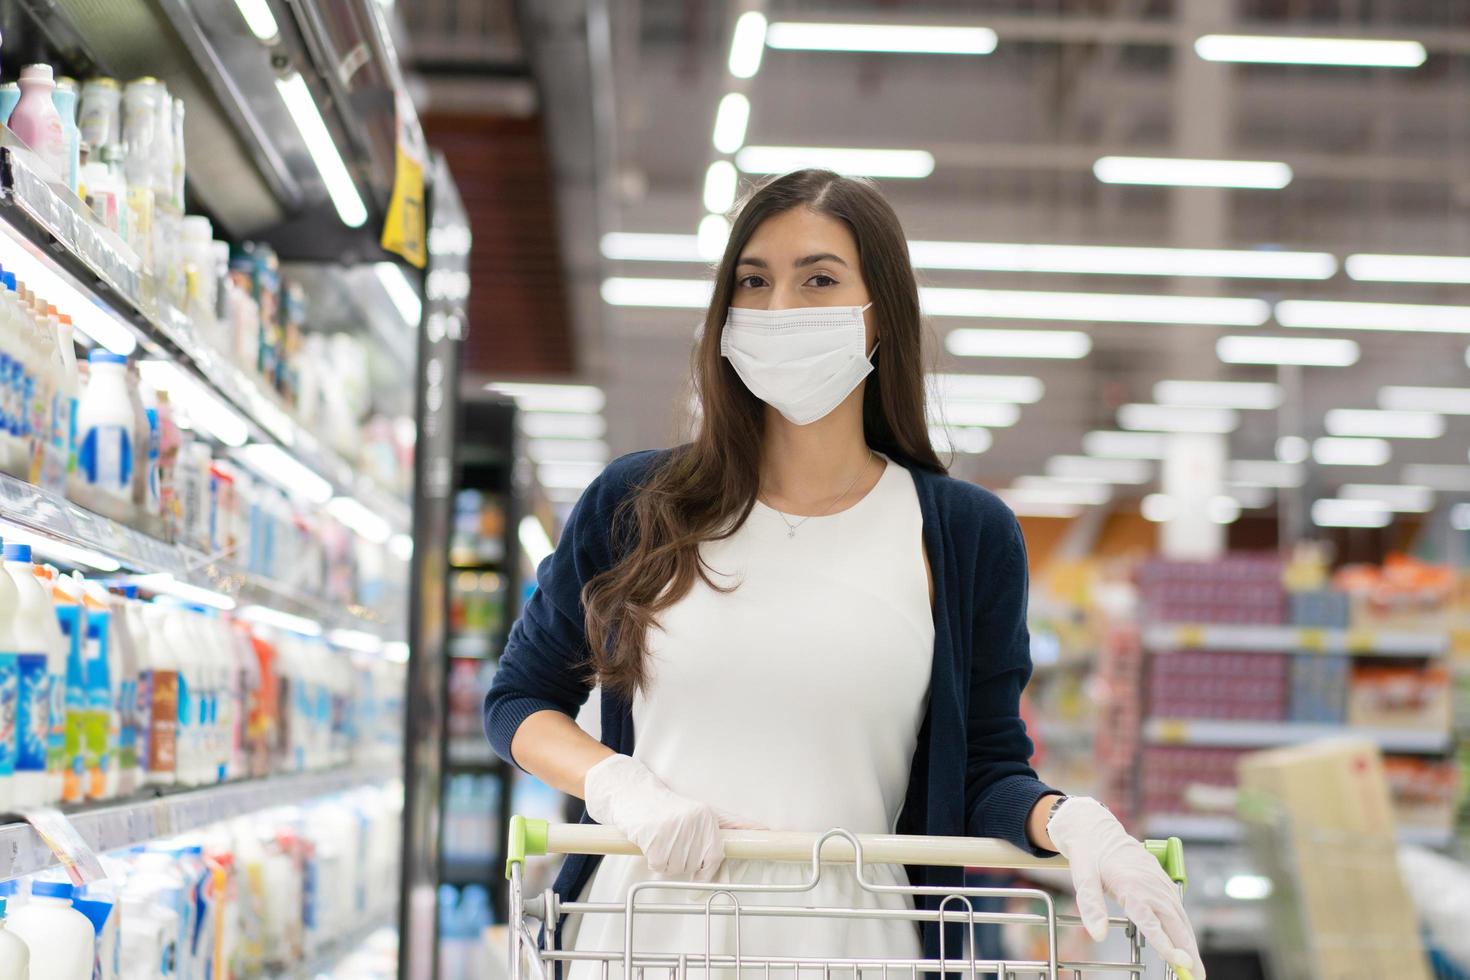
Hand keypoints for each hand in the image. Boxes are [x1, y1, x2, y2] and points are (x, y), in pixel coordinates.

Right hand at [583, 754, 754, 881]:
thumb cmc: (668, 809)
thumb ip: (730, 824)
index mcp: (706, 818)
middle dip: (680, 861)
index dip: (706, 870)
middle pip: (692, 865)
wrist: (635, 795)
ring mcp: (672, 831)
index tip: (700, 875)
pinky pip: (658, 865)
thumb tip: (762, 830)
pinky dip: (652, 859)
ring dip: (665, 861)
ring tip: (660, 840)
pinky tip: (650, 842)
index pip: (715, 855)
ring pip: (675, 868)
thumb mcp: (700, 813)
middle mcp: (693, 823)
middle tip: (671, 843)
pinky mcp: (654, 839)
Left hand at [1047, 797, 1204, 979]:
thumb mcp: (1082, 877)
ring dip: (1190, 945)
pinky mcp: (1163, 885)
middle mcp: (1152, 886)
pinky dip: (1186, 931)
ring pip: (1180, 919)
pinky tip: (1188, 947)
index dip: (1165, 942)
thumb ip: (1091, 905)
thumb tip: (1097, 935)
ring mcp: (1160, 885)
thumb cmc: (1089, 853)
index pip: (1151, 920)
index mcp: (1132, 885)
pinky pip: (1178, 912)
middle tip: (1196, 976)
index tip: (1177, 961)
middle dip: (1187, 952)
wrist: (1098, 829)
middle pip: (1173, 923)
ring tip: (1196, 970)